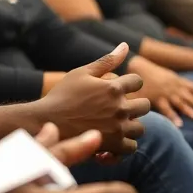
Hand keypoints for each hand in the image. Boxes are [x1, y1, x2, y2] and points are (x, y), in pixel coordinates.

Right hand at [37, 43, 151, 156]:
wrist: (48, 122)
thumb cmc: (63, 94)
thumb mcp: (82, 73)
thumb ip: (107, 60)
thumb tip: (126, 45)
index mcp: (113, 88)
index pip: (138, 81)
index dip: (130, 82)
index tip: (120, 87)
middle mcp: (119, 109)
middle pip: (145, 105)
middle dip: (136, 104)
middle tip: (120, 106)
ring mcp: (118, 129)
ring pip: (140, 128)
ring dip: (131, 125)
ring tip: (117, 123)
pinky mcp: (113, 146)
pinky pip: (131, 147)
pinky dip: (125, 144)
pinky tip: (114, 139)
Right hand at [128, 58, 192, 126]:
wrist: (138, 65)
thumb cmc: (154, 74)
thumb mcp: (170, 77)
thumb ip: (179, 86)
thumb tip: (190, 94)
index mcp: (180, 82)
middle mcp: (176, 88)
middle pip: (192, 97)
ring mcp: (166, 93)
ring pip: (180, 102)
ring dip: (189, 109)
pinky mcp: (157, 98)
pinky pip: (166, 109)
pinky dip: (172, 116)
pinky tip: (179, 125)